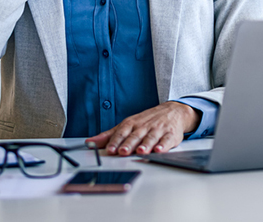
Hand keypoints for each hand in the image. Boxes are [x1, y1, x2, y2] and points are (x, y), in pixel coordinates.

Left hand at [86, 101, 200, 156]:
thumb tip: (90, 142)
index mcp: (131, 124)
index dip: (115, 141)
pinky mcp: (170, 135)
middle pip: (135, 136)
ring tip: (141, 152)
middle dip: (129, 144)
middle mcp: (144, 127)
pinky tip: (159, 150)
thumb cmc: (146, 120)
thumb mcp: (127, 125)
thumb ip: (109, 135)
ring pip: (150, 138)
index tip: (109, 149)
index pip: (122, 133)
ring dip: (145, 145)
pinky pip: (167, 140)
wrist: (173, 111)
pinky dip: (164, 145)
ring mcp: (157, 130)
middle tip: (123, 152)